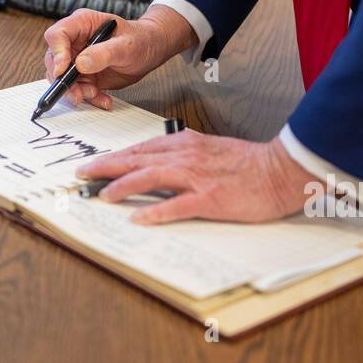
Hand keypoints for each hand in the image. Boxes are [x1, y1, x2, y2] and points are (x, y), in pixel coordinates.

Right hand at [42, 6, 195, 108]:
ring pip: (63, 78)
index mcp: (82, 23)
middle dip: (64, 79)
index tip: (63, 70)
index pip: (57, 34)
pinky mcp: (84, 74)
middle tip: (77, 93)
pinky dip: (88, 98)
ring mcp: (78, 58)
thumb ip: (104, 53)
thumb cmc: (140, 39)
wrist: (150, 51)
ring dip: (76, 91)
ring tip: (95, 94)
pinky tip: (103, 99)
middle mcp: (75, 40)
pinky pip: (77, 89)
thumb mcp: (126, 45)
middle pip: (54, 59)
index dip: (56, 52)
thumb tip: (81, 63)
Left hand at [76, 129, 316, 224]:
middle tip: (82, 175)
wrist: (280, 169)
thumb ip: (183, 155)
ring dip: (122, 186)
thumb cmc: (248, 163)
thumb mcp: (210, 150)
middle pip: (136, 160)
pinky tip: (138, 217)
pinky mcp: (210, 198)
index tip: (92, 165)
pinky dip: (155, 211)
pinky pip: (176, 205)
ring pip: (149, 177)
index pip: (139, 149)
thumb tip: (157, 165)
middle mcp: (185, 157)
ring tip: (102, 195)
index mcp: (185, 144)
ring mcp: (197, 177)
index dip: (113, 158)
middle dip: (105, 167)